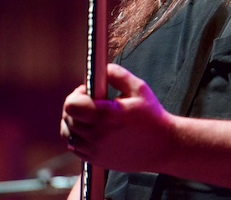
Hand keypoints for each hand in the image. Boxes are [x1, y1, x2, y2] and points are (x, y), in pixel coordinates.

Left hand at [60, 63, 174, 172]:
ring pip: (68, 132)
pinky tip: (93, 129)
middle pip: (68, 117)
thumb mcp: (139, 88)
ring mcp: (95, 151)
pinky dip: (78, 136)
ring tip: (91, 115)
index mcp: (106, 116)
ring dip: (75, 121)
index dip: (77, 94)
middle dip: (77, 105)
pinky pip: (75, 146)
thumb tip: (99, 69)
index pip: (71, 105)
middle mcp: (97, 136)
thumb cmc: (152, 116)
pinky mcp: (96, 160)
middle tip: (93, 101)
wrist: (163, 147)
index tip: (89, 91)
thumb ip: (117, 74)